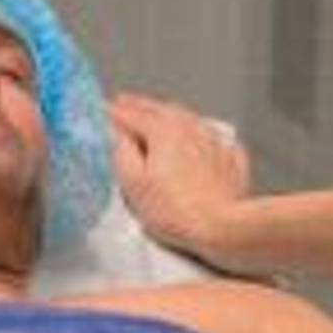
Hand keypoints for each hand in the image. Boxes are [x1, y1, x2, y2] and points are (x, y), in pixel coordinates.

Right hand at [108, 93, 252, 263]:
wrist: (221, 228)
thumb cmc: (175, 211)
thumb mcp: (133, 183)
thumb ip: (121, 151)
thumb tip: (116, 132)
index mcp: (163, 130)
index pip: (131, 113)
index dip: (114, 111)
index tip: (103, 110)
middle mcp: (190, 128)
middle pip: (160, 109)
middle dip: (140, 106)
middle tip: (125, 103)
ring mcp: (213, 141)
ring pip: (187, 118)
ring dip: (168, 114)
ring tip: (156, 114)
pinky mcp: (229, 159)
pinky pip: (211, 136)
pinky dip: (198, 131)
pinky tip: (196, 136)